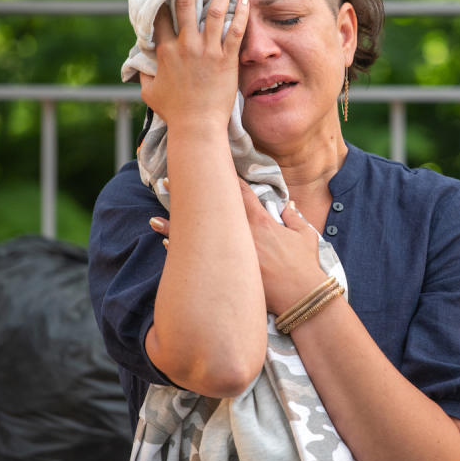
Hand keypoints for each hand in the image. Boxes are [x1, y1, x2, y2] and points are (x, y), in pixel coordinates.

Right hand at [139, 0, 247, 130]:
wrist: (197, 127)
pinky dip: (241, 13)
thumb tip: (139, 64)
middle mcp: (185, 46)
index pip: (161, 17)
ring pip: (215, 12)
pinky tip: (245, 0)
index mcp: (166, 51)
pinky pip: (236, 30)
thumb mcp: (149, 92)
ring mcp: (207, 51)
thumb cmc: (174, 113)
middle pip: (186, 6)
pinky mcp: (226, 59)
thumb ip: (143, 74)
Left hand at [149, 178, 326, 315]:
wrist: (301, 296)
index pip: (238, 192)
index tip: (208, 164)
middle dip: (190, 193)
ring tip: (153, 218)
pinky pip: (199, 258)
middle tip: (165, 182)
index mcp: (260, 221)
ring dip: (176, 225)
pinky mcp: (227, 272)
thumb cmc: (305, 266)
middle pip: (211, 208)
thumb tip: (287, 205)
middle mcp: (241, 233)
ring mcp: (231, 253)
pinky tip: (167, 245)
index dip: (223, 177)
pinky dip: (182, 251)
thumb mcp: (305, 236)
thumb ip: (295, 217)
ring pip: (199, 234)